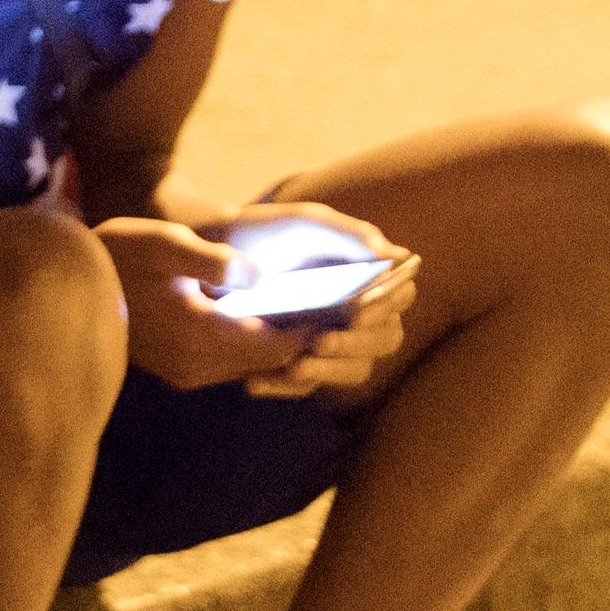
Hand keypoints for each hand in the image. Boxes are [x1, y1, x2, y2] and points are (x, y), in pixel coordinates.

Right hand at [102, 209, 412, 394]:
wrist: (58, 291)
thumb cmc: (112, 258)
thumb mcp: (161, 245)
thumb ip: (211, 260)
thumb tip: (254, 272)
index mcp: (202, 337)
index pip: (283, 346)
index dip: (319, 328)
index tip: (348, 303)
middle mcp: (200, 366)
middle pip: (275, 361)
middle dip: (306, 335)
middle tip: (341, 306)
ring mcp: (188, 373)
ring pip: (256, 365)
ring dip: (280, 341)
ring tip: (310, 309)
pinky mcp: (178, 371)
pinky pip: (232, 364)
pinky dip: (254, 345)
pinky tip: (260, 316)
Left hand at [204, 198, 417, 399]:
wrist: (210, 254)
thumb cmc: (266, 233)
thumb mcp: (303, 224)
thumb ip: (348, 235)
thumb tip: (398, 257)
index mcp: (371, 279)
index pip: (399, 297)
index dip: (386, 305)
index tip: (358, 309)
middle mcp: (361, 315)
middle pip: (385, 339)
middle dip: (356, 344)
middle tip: (320, 342)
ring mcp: (332, 342)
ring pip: (354, 370)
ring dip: (328, 372)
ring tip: (294, 367)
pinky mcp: (299, 363)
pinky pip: (302, 386)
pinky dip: (282, 385)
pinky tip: (253, 381)